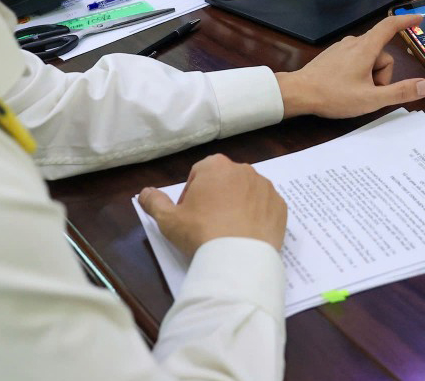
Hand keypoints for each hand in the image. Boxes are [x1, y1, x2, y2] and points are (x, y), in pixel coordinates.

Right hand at [138, 154, 286, 258]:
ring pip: (247, 192)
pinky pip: (266, 207)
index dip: (192, 194)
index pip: (199, 173)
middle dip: (216, 197)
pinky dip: (257, 217)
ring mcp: (265, 187)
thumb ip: (154, 202)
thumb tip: (144, 192)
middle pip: (225, 181)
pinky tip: (247, 235)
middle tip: (208, 224)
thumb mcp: (168, 220)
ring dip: (238, 205)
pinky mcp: (280, 206)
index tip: (190, 214)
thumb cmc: (201, 233)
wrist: (239, 258)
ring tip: (229, 231)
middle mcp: (244, 169)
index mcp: (215, 166)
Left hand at [277, 13, 424, 117]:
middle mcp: (354, 43)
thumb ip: (400, 92)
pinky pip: (356, 60)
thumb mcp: (371, 99)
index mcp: (366, 48)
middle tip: (370, 93)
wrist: (299, 93)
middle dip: (382, 75)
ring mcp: (342, 48)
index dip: (406, 21)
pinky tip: (346, 87)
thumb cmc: (333, 95)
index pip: (390, 26)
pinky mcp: (334, 55)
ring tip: (355, 92)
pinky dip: (359, 73)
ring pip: (369, 58)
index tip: (418, 18)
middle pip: (382, 53)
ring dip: (370, 75)